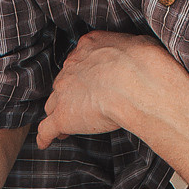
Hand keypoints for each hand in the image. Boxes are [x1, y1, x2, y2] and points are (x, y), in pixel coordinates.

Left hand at [37, 31, 182, 147]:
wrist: (135, 82)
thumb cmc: (143, 62)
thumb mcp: (138, 44)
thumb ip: (129, 51)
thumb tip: (137, 55)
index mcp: (88, 47)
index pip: (78, 62)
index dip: (82, 76)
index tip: (88, 84)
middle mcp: (71, 67)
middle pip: (63, 84)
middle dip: (69, 95)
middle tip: (79, 107)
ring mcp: (63, 93)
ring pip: (52, 105)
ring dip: (58, 114)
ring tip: (65, 128)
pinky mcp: (63, 116)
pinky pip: (46, 129)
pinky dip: (45, 137)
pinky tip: (45, 143)